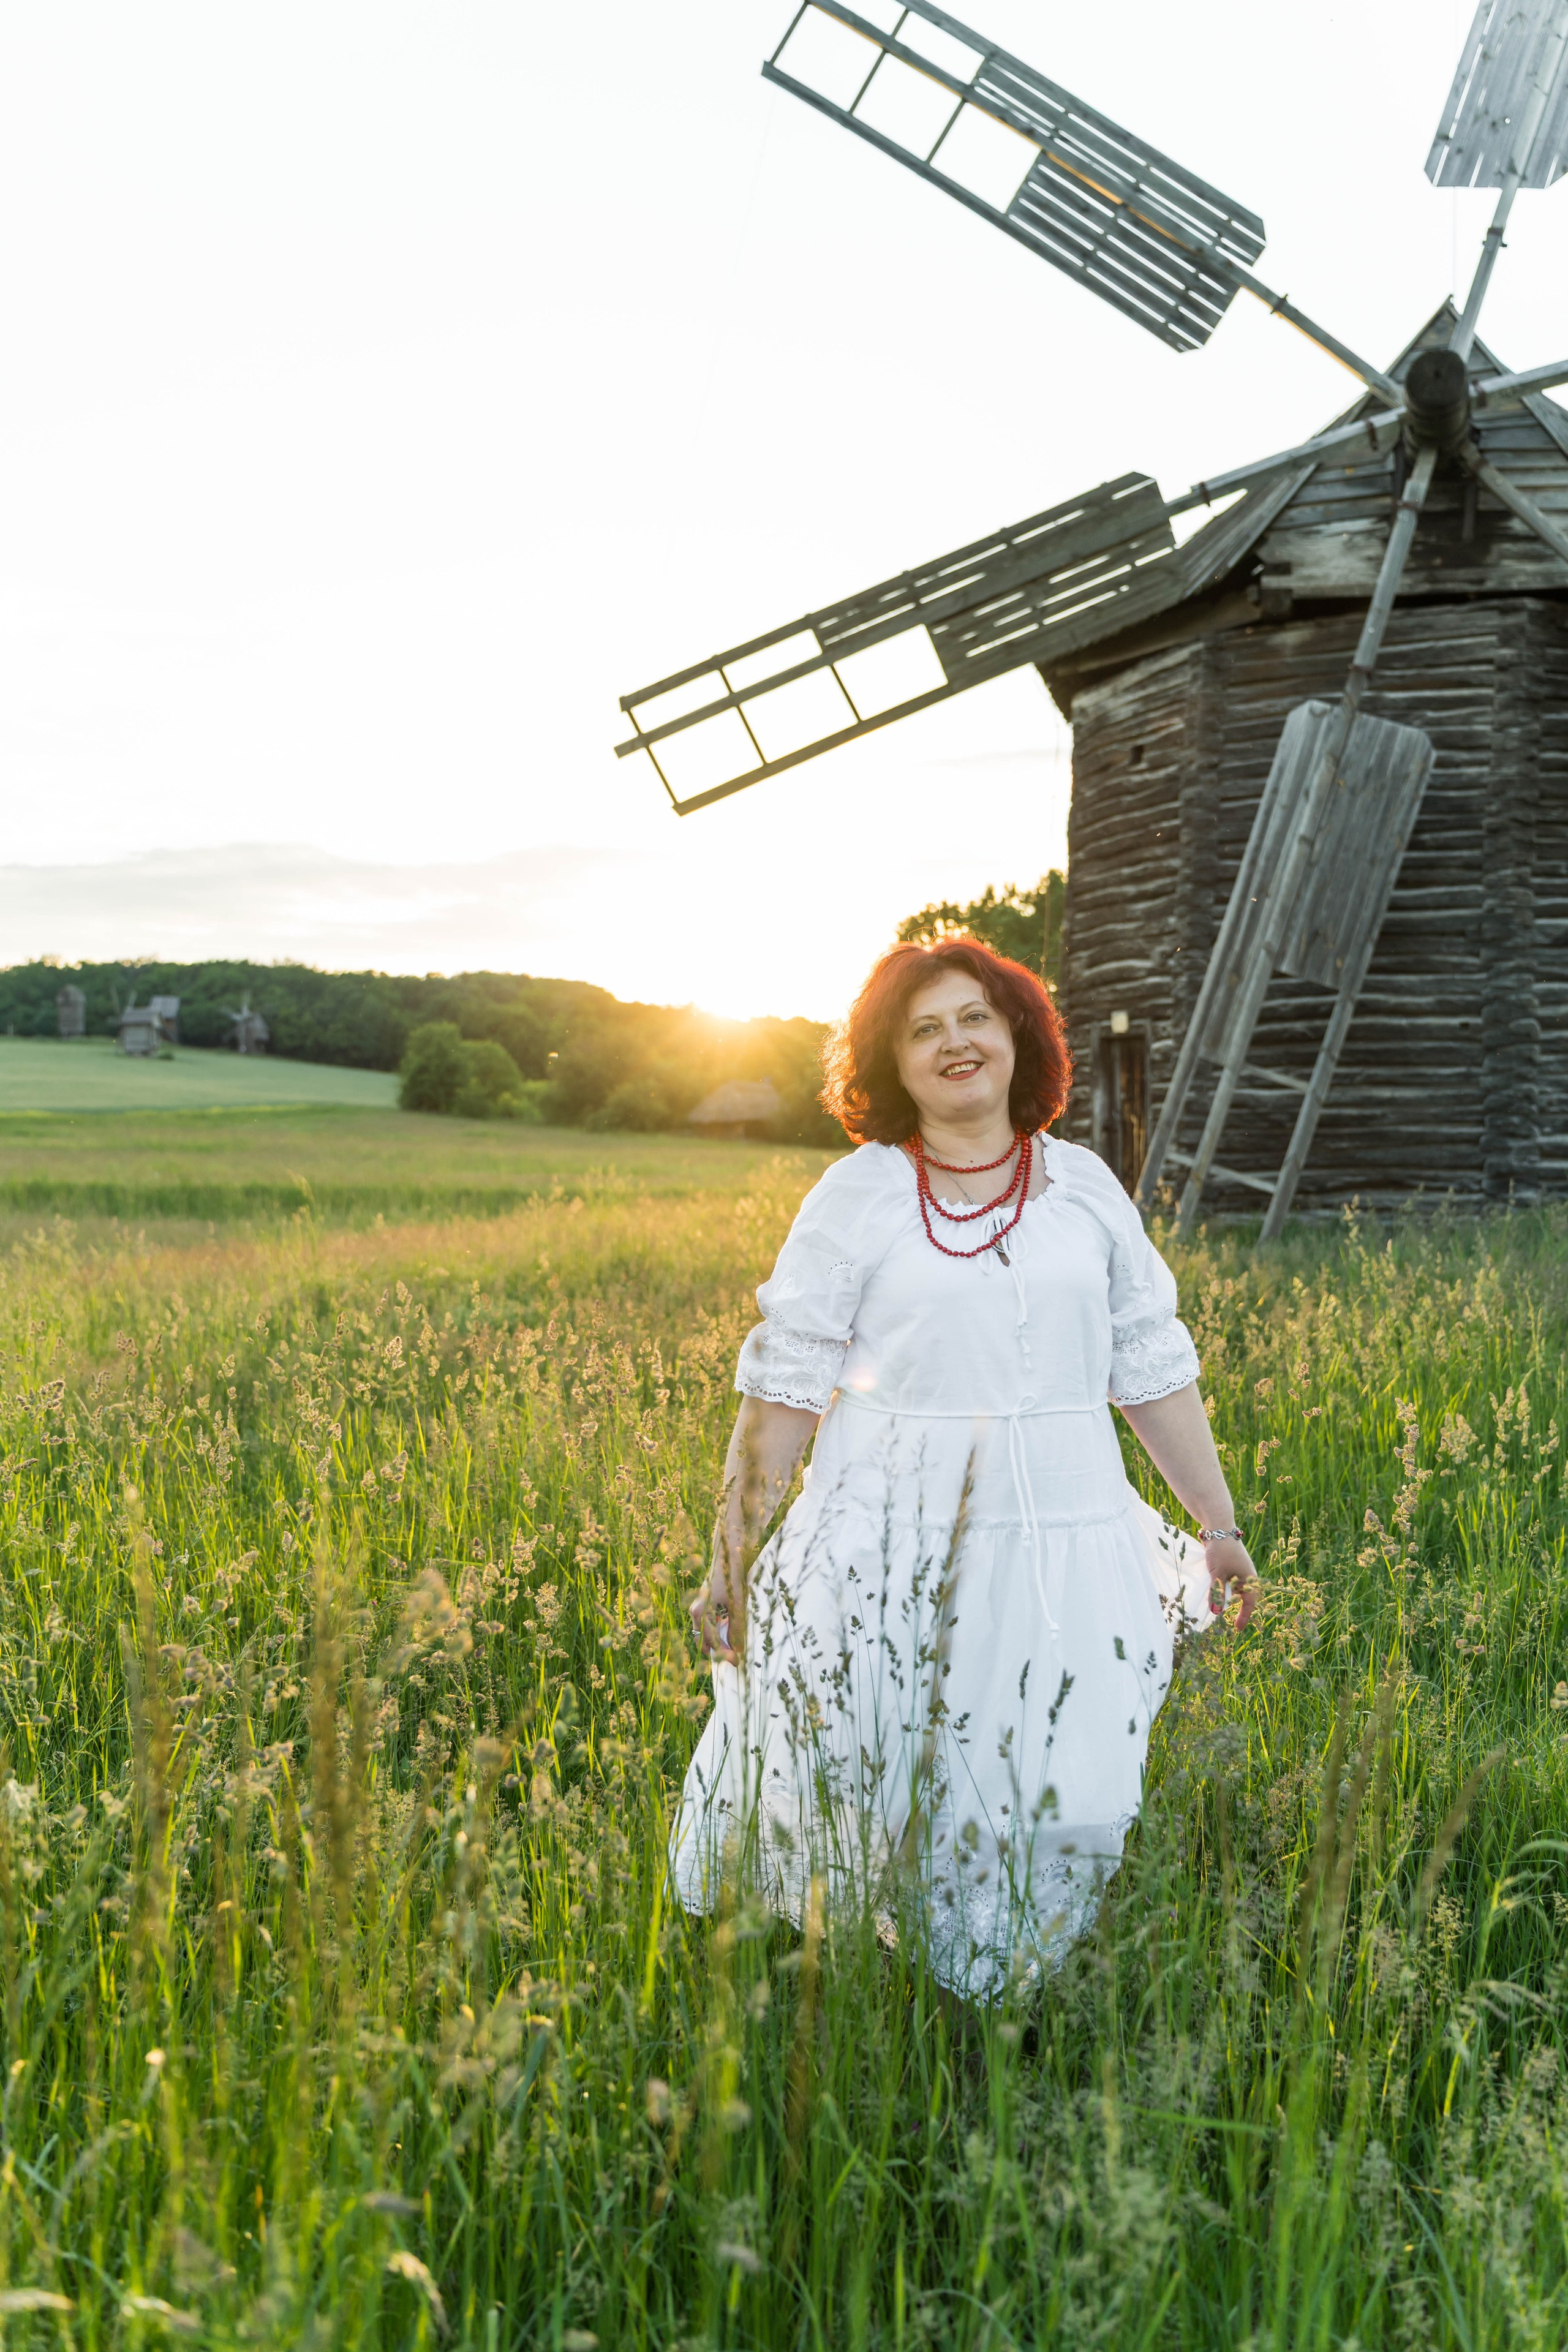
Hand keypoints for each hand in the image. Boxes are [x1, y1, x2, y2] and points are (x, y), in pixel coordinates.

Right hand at [689, 1544, 740, 1662]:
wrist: (728, 1555)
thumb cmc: (732, 1578)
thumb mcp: (737, 1606)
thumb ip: (736, 1629)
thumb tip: (738, 1651)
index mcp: (700, 1613)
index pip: (711, 1643)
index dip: (724, 1654)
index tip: (737, 1662)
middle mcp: (695, 1612)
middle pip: (702, 1642)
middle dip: (717, 1652)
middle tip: (735, 1657)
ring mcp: (698, 1608)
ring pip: (704, 1634)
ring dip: (717, 1642)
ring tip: (734, 1647)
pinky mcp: (704, 1605)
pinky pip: (707, 1625)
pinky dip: (717, 1633)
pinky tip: (730, 1632)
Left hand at [1205, 1535, 1259, 1629]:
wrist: (1218, 1527)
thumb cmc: (1221, 1551)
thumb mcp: (1217, 1574)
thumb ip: (1216, 1593)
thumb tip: (1215, 1613)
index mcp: (1249, 1578)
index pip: (1249, 1602)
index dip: (1244, 1616)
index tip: (1237, 1629)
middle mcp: (1245, 1575)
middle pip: (1239, 1596)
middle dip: (1230, 1605)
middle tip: (1219, 1614)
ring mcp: (1237, 1569)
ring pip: (1231, 1588)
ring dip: (1222, 1594)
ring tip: (1212, 1601)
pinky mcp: (1228, 1564)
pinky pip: (1225, 1580)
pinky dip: (1219, 1585)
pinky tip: (1210, 1588)